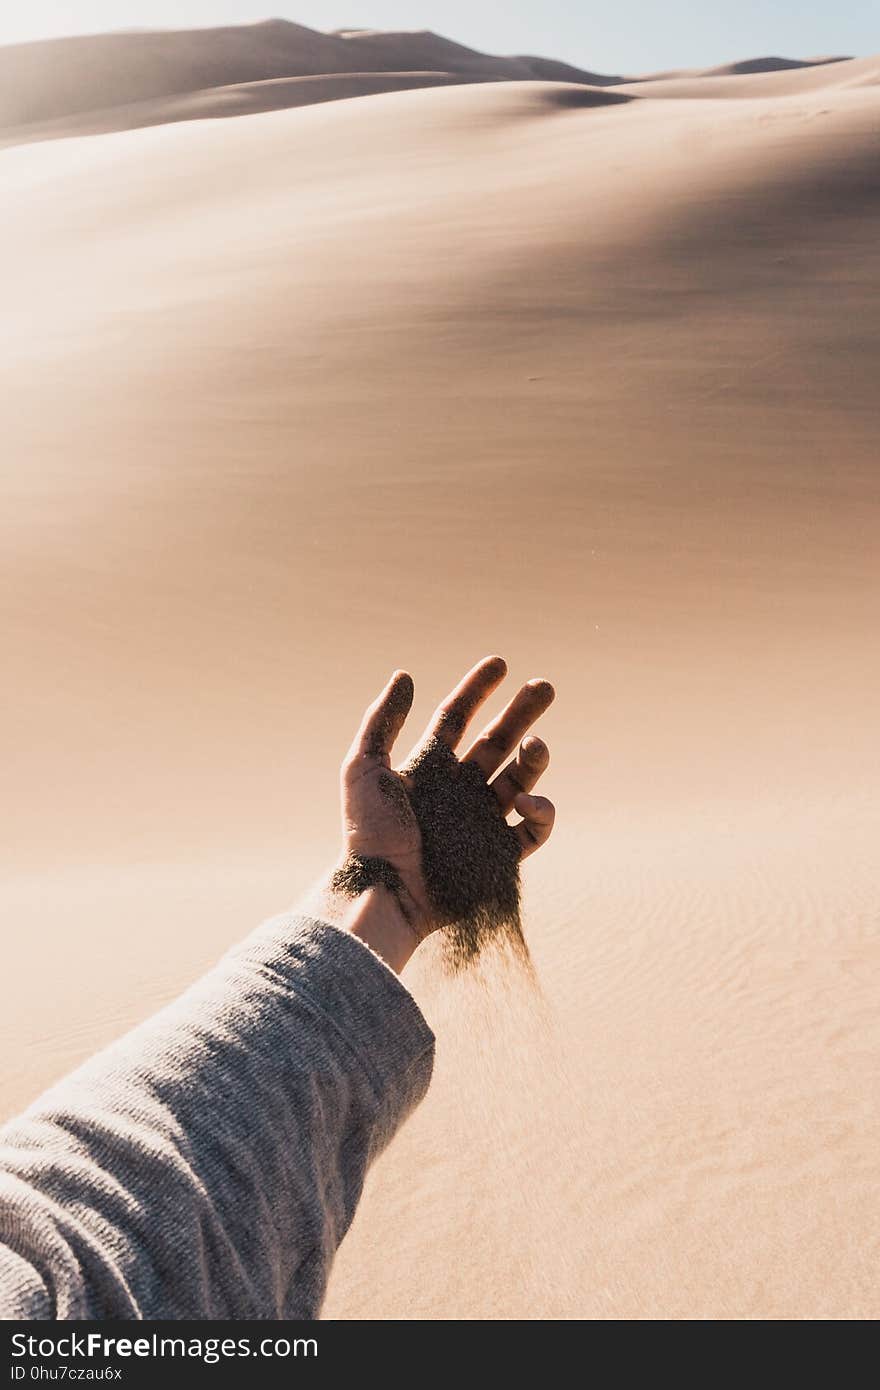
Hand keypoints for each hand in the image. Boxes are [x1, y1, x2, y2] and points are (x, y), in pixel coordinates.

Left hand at [330, 656, 554, 969]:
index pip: (457, 718)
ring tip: (536, 744)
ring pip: (520, 778)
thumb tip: (405, 674)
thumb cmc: (368, 833)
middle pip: (497, 741)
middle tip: (545, 687)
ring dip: (534, 756)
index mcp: (427, 767)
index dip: (478, 689)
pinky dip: (541, 812)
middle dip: (523, 712)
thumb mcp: (363, 768)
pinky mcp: (498, 855)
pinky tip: (528, 800)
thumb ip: (382, 720)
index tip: (501, 663)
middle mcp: (457, 790)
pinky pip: (533, 829)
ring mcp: (480, 821)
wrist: (382, 893)